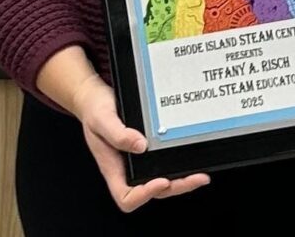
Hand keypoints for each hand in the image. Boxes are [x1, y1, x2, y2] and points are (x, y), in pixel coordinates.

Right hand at [71, 74, 209, 211]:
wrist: (94, 98)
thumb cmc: (94, 110)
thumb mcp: (102, 118)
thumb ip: (118, 134)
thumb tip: (140, 146)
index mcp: (112, 167)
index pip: (126, 196)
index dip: (145, 194)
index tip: (161, 181)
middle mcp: (126, 168)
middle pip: (151, 191)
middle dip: (175, 187)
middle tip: (196, 178)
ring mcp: (136, 161)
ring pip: (161, 180)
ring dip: (180, 180)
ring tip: (199, 175)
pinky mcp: (145, 150)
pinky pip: (162, 164)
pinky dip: (177, 164)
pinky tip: (189, 157)